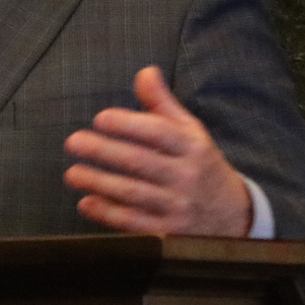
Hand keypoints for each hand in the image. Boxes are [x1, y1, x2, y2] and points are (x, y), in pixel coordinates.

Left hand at [62, 65, 253, 237]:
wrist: (232, 216)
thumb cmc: (200, 165)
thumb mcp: (190, 132)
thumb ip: (163, 104)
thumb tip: (145, 72)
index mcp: (192, 147)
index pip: (159, 132)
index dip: (129, 124)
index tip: (100, 118)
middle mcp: (186, 176)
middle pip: (140, 161)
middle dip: (103, 150)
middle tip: (74, 142)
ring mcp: (178, 206)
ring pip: (132, 193)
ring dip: (98, 182)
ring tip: (72, 173)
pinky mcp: (168, 232)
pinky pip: (133, 223)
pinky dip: (107, 213)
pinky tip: (86, 203)